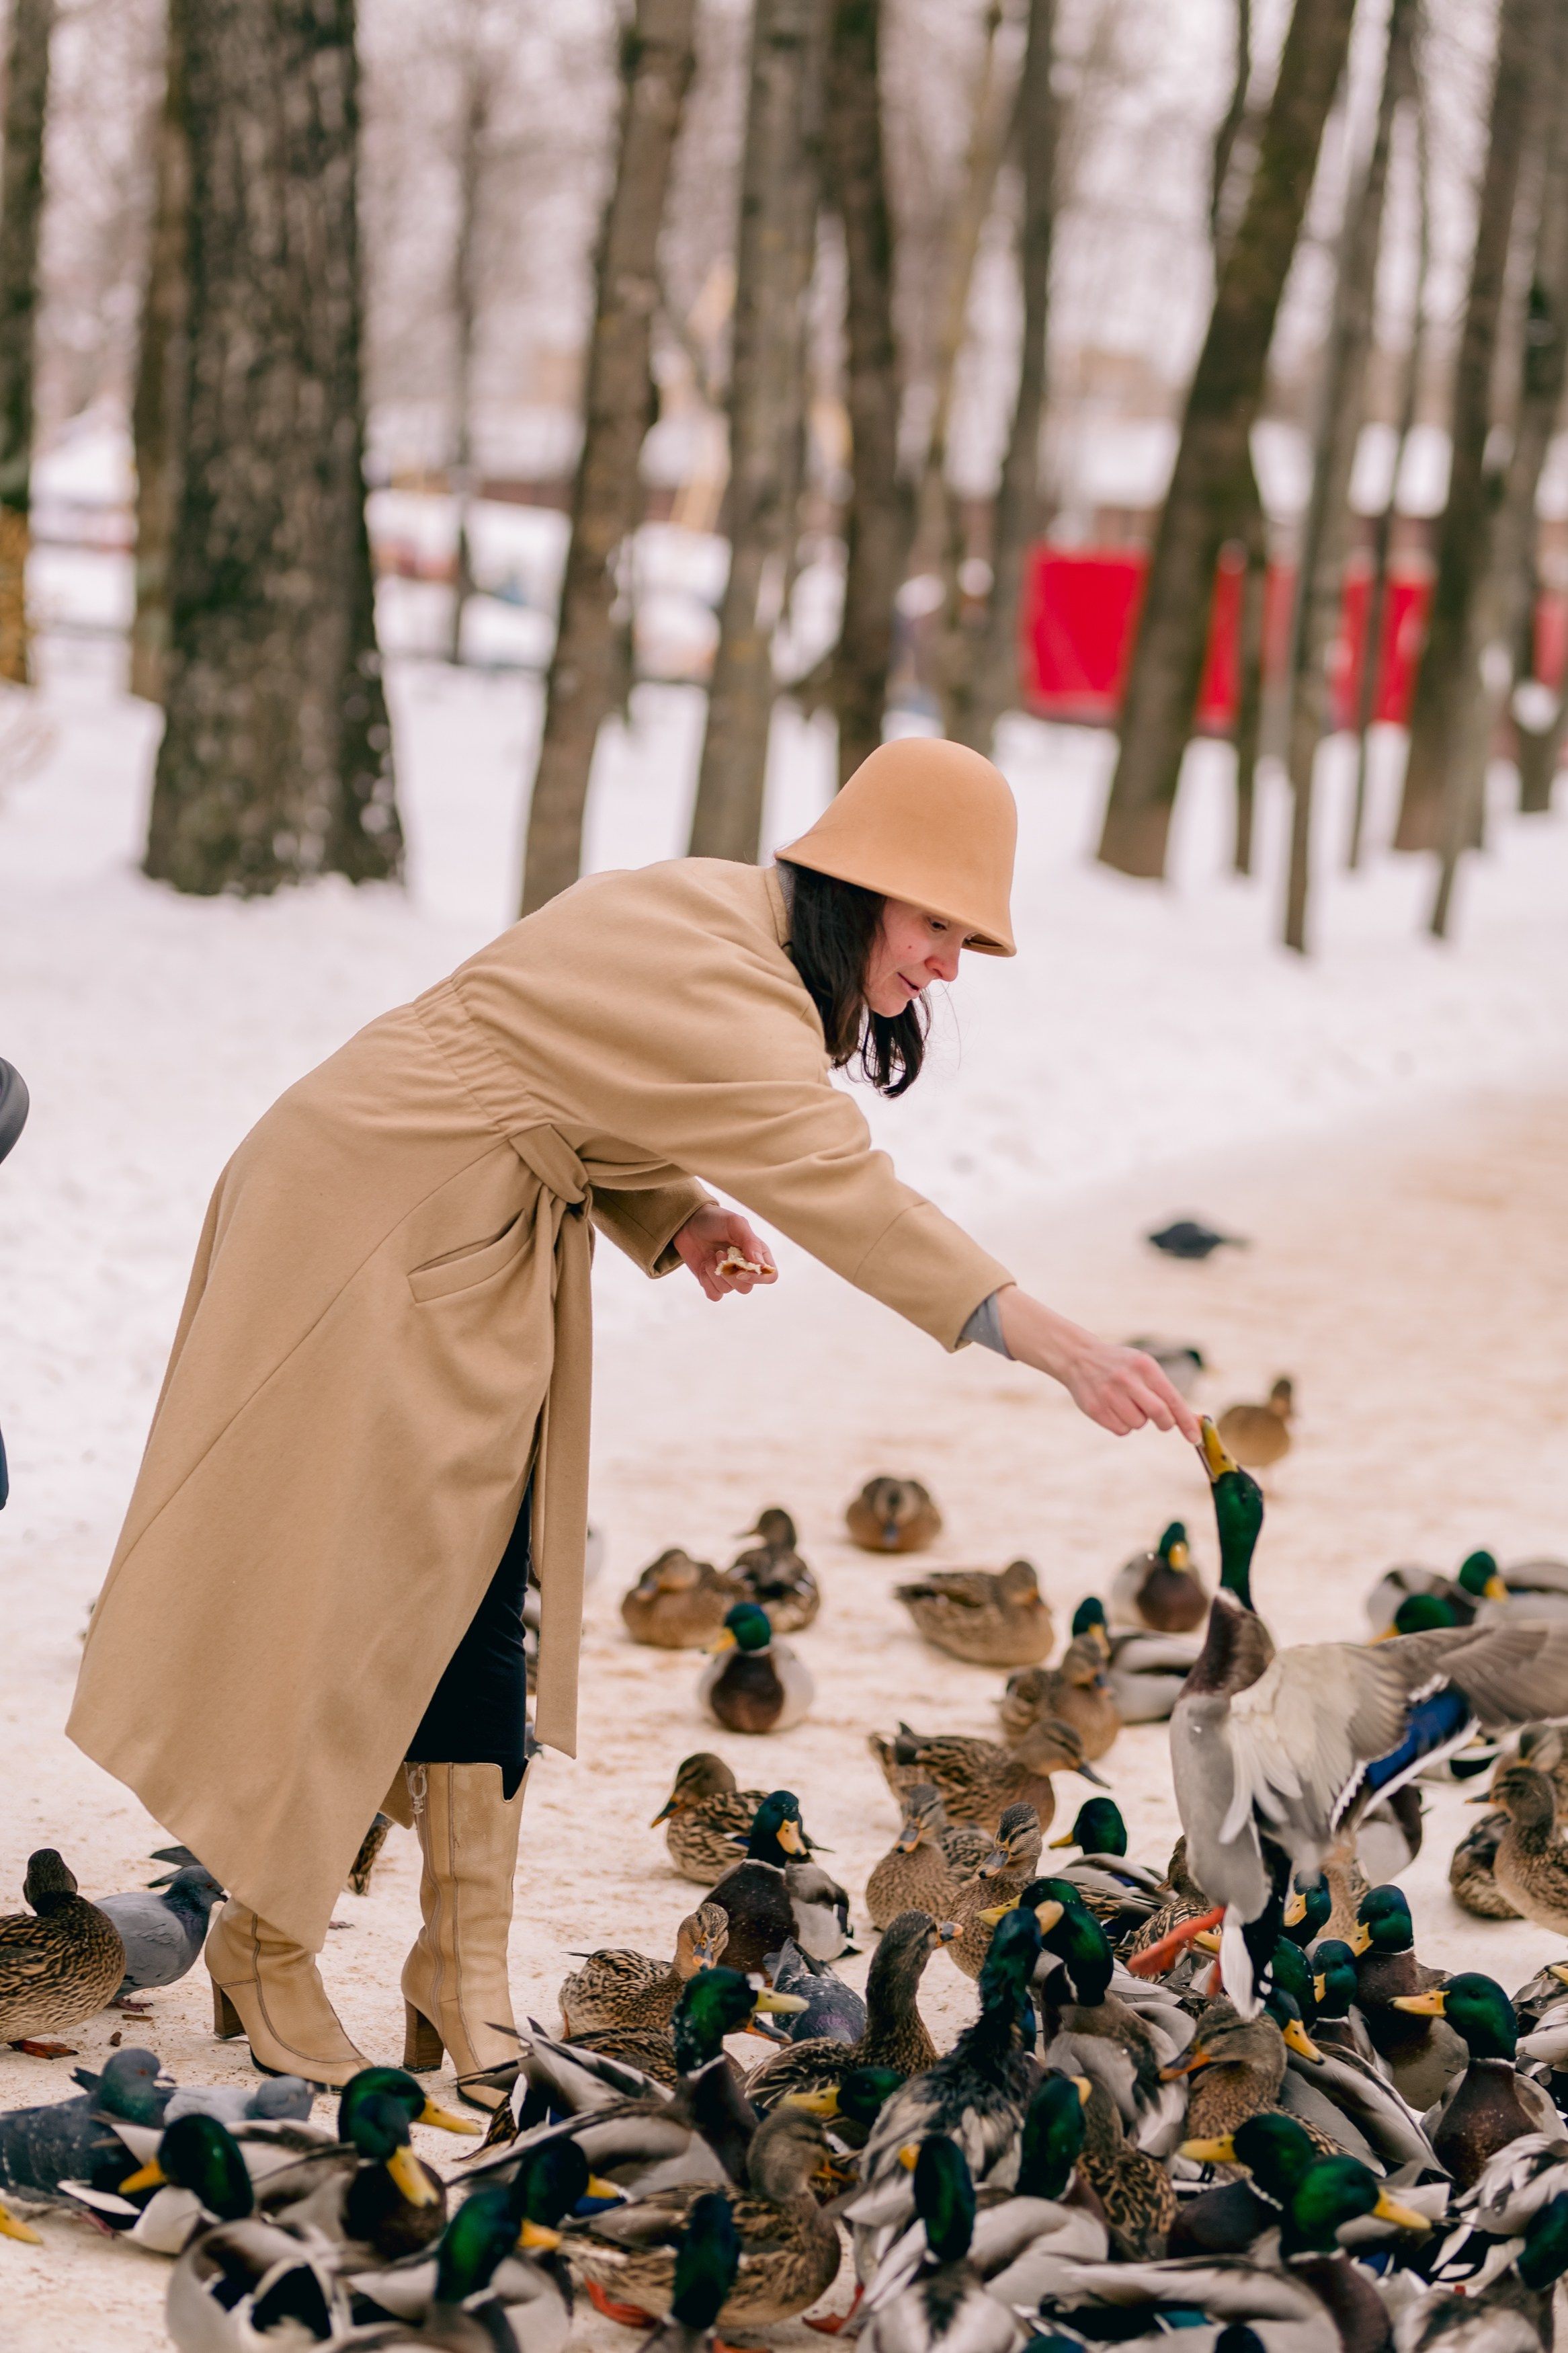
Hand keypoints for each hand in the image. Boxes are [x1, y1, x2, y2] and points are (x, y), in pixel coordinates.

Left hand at [672, 1204, 778, 1302]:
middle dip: (729, 1273)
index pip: (770, 1276)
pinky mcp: (712, 1282)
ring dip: (714, 1272)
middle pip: (746, 1287)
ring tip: (710, 1255)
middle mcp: (745, 1268)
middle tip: (719, 1252)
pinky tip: (703, 1265)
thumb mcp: (735, 1223)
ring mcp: (729, 1277)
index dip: (757, 1277)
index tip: (740, 1268)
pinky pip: (714, 1295)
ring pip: (727, 1290)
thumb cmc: (716, 1220)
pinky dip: (706, 1281)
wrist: (689, 1223)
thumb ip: (750, 1242)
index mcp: (758, 1254)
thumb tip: (760, 1265)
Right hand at [996, 1287, 1201, 1441]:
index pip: (1172, 1398)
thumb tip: (1192, 1421)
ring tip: (1126, 1403)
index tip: (1195, 1438)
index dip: (1185, 1421)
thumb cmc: (1121, 1366)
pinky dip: (1122, 1425)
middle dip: (1165, 1423)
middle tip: (1162, 1422)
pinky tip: (1113, 1409)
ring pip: (1138, 1424)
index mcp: (1144, 1366)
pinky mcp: (1096, 1409)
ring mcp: (1110, 1395)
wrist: (1079, 1358)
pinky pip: (1121, 1431)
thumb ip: (1164, 1391)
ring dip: (1138, 1420)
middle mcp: (1127, 1379)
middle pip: (1159, 1414)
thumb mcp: (1143, 1367)